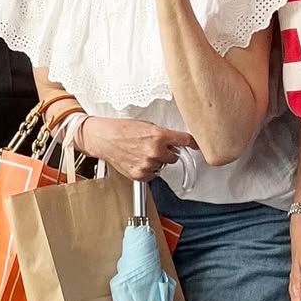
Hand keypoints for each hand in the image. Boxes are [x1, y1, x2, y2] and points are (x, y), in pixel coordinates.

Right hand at [81, 117, 196, 181]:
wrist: (103, 138)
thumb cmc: (121, 129)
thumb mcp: (146, 125)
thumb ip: (162, 134)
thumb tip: (175, 142)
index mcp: (159, 136)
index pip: (186, 141)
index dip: (193, 143)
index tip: (197, 146)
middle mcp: (155, 151)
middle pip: (175, 157)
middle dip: (167, 152)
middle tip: (153, 147)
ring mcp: (148, 164)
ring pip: (162, 166)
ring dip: (156, 161)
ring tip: (140, 152)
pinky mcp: (140, 175)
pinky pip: (152, 175)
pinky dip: (147, 170)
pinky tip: (137, 160)